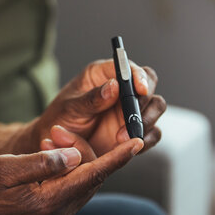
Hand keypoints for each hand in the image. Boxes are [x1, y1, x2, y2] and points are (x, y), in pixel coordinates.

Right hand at [0, 137, 143, 214]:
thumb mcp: (7, 168)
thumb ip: (43, 162)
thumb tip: (75, 155)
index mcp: (49, 202)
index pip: (92, 175)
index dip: (117, 157)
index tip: (137, 142)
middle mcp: (58, 213)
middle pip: (89, 177)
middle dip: (87, 150)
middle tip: (61, 131)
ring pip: (82, 182)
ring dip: (78, 159)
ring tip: (54, 139)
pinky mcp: (52, 214)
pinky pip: (72, 188)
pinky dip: (71, 170)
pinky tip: (58, 156)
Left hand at [36, 60, 165, 155]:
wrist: (58, 146)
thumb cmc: (59, 119)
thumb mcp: (70, 108)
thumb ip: (91, 99)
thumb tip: (114, 86)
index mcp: (103, 74)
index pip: (128, 67)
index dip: (138, 75)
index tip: (140, 89)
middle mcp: (121, 89)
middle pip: (149, 84)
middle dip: (146, 101)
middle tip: (133, 119)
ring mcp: (130, 110)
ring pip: (155, 107)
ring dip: (147, 121)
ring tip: (123, 137)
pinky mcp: (135, 130)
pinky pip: (152, 132)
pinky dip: (147, 139)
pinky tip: (133, 146)